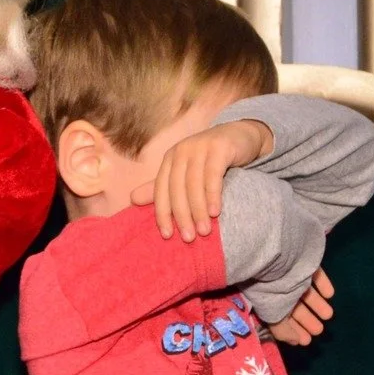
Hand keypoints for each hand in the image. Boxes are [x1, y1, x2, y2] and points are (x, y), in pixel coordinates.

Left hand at [130, 119, 273, 240]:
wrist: (241, 136)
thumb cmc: (211, 159)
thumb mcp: (187, 173)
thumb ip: (163, 187)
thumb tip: (132, 199)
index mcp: (169, 159)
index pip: (161, 189)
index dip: (162, 213)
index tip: (167, 235)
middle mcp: (181, 151)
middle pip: (176, 188)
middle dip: (181, 215)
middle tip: (188, 238)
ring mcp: (199, 147)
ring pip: (194, 184)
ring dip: (198, 210)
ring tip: (204, 231)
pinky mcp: (219, 147)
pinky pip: (213, 175)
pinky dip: (212, 195)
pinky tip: (215, 212)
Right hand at [267, 269, 334, 345]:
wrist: (273, 254)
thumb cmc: (270, 286)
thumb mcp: (272, 312)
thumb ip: (282, 329)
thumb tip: (296, 341)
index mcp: (267, 298)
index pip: (280, 316)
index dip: (291, 329)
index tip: (303, 341)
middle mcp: (278, 286)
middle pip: (294, 305)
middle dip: (306, 320)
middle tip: (317, 331)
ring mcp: (292, 273)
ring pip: (306, 292)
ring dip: (317, 305)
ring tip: (328, 316)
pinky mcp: (305, 262)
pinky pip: (316, 275)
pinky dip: (323, 285)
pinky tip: (330, 295)